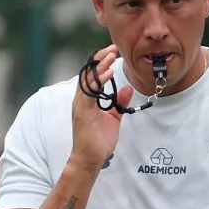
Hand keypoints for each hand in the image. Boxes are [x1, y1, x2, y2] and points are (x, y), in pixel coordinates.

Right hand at [70, 44, 133, 170]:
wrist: (90, 159)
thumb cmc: (99, 141)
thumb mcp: (114, 118)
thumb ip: (119, 103)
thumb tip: (127, 88)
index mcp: (88, 100)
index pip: (93, 76)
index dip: (101, 63)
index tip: (112, 52)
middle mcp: (81, 99)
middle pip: (88, 73)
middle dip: (100, 59)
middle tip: (112, 48)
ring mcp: (80, 105)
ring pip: (88, 80)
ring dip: (99, 66)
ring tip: (110, 55)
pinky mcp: (81, 112)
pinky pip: (90, 92)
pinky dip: (98, 81)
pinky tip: (107, 73)